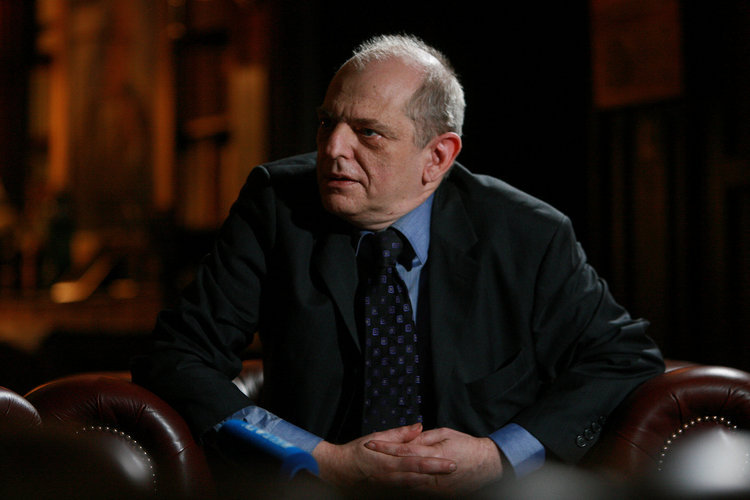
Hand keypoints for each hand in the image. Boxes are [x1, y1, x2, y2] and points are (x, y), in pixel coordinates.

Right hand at [311, 423, 456, 489]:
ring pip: (416, 488)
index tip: (451, 462)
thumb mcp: (375, 438)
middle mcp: (390, 478)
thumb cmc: (355, 453)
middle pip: (420, 477)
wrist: (337, 472)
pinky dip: (420, 491)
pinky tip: (431, 489)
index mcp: (388, 462)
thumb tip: (419, 427)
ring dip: (432, 485)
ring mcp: (389, 489)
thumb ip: (399, 434)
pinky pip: (407, 493)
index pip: (417, 462)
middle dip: (438, 475)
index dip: (435, 463)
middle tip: (455, 470)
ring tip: (449, 481)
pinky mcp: (387, 494)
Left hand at [364, 427, 503, 494]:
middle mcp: (432, 471)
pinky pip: (419, 493)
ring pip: (408, 484)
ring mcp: (436, 486)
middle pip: (402, 468)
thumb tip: (410, 436)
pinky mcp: (440, 494)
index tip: (371, 443)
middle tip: (364, 464)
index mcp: (433, 452)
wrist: (488, 465)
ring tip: (372, 477)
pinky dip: (405, 490)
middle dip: (383, 465)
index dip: (386, 446)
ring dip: (390, 481)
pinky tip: (393, 489)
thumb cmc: (468, 446)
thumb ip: (425, 437)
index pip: (404, 448)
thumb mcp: (446, 434)